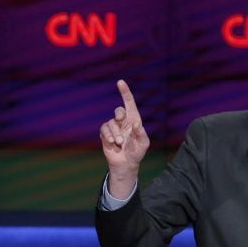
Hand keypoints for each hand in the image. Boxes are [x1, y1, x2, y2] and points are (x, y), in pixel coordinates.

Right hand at [99, 80, 150, 197]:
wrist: (126, 164)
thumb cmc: (137, 153)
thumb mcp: (144, 144)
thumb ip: (141, 133)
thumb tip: (136, 124)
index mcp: (133, 119)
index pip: (129, 102)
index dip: (125, 92)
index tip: (120, 82)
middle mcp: (123, 121)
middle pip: (118, 111)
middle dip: (119, 114)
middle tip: (120, 120)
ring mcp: (113, 128)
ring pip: (111, 123)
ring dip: (115, 133)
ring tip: (119, 143)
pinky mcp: (105, 135)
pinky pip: (104, 130)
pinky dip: (108, 136)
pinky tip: (113, 143)